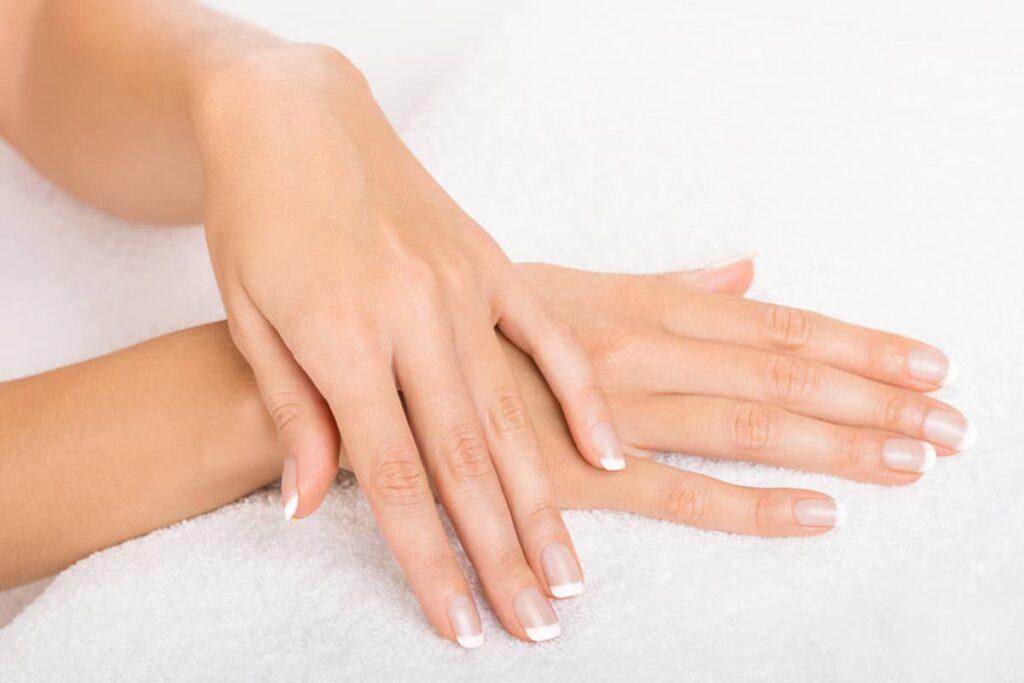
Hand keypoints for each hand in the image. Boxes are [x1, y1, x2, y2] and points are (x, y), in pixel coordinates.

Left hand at [193, 46, 620, 645]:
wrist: (295, 114)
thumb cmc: (258, 214)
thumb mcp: (249, 315)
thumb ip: (292, 415)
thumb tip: (309, 507)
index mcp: (344, 337)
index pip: (395, 477)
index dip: (428, 560)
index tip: (460, 624)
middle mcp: (415, 317)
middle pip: (467, 462)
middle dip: (501, 554)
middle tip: (536, 624)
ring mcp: (463, 288)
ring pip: (515, 414)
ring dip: (546, 500)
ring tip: (571, 573)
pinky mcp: (492, 264)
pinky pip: (546, 339)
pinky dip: (581, 399)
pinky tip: (609, 456)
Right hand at [503, 259, 969, 532]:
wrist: (391, 367)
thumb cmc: (480, 323)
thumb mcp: (573, 285)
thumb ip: (665, 281)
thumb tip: (744, 271)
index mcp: (643, 304)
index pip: (776, 322)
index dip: (859, 343)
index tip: (926, 362)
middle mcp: (643, 350)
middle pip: (782, 371)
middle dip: (875, 398)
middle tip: (952, 424)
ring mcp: (616, 413)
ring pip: (750, 424)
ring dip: (840, 444)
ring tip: (913, 461)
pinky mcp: (583, 475)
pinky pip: (682, 491)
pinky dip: (753, 505)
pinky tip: (819, 513)